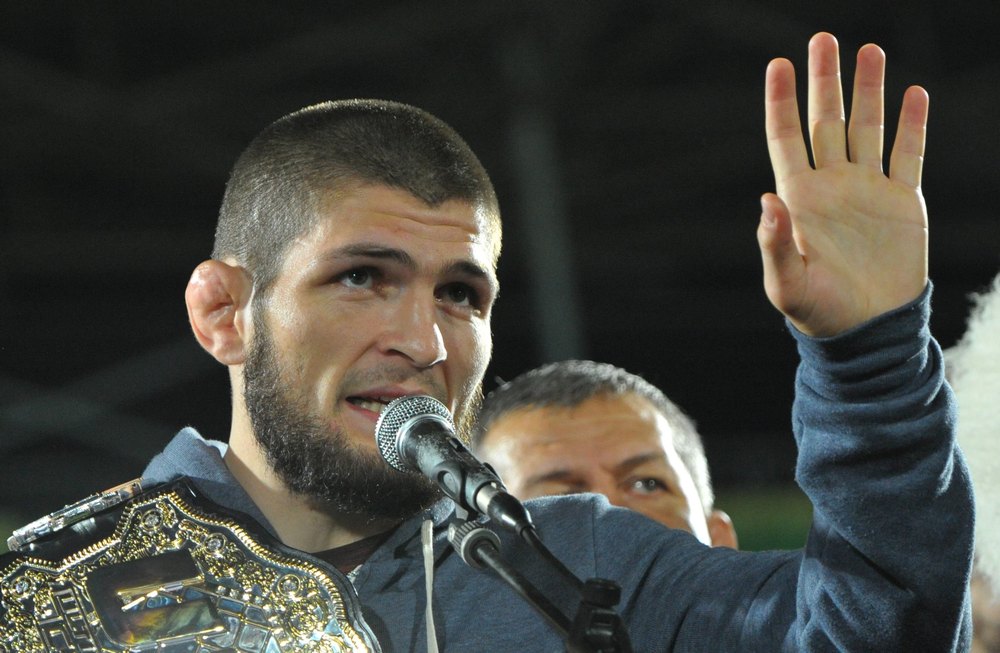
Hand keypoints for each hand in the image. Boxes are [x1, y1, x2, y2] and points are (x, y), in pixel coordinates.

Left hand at [759, 32, 928, 336]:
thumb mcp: (786, 282)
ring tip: (869, 50)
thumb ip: (775, 243)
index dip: (782, 101)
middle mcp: (831, 184)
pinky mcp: (903, 202)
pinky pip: (908, 155)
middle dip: (825, 80)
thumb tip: (767, 202)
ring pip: (867, 128)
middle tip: (823, 39)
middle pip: (827, 120)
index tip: (778, 64)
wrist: (866, 330)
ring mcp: (867, 190)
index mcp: (799, 198)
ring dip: (869, 90)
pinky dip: (912, 125)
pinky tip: (914, 94)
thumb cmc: (817, 311)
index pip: (787, 137)